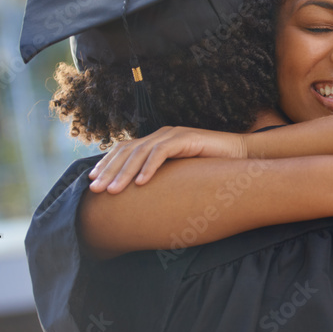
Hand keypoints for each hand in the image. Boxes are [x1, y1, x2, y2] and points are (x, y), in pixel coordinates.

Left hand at [88, 126, 247, 192]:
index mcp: (157, 141)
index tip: (92, 181)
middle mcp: (162, 135)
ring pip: (141, 152)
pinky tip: (141, 183)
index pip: (125, 149)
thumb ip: (162, 177)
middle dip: (109, 170)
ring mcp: (174, 135)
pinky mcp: (186, 139)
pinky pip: (162, 153)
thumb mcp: (179, 173)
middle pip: (127, 150)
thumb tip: (140, 196)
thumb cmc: (211, 168)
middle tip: (95, 190)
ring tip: (114, 191)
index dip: (107, 163)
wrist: (240, 155)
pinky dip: (150, 167)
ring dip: (125, 172)